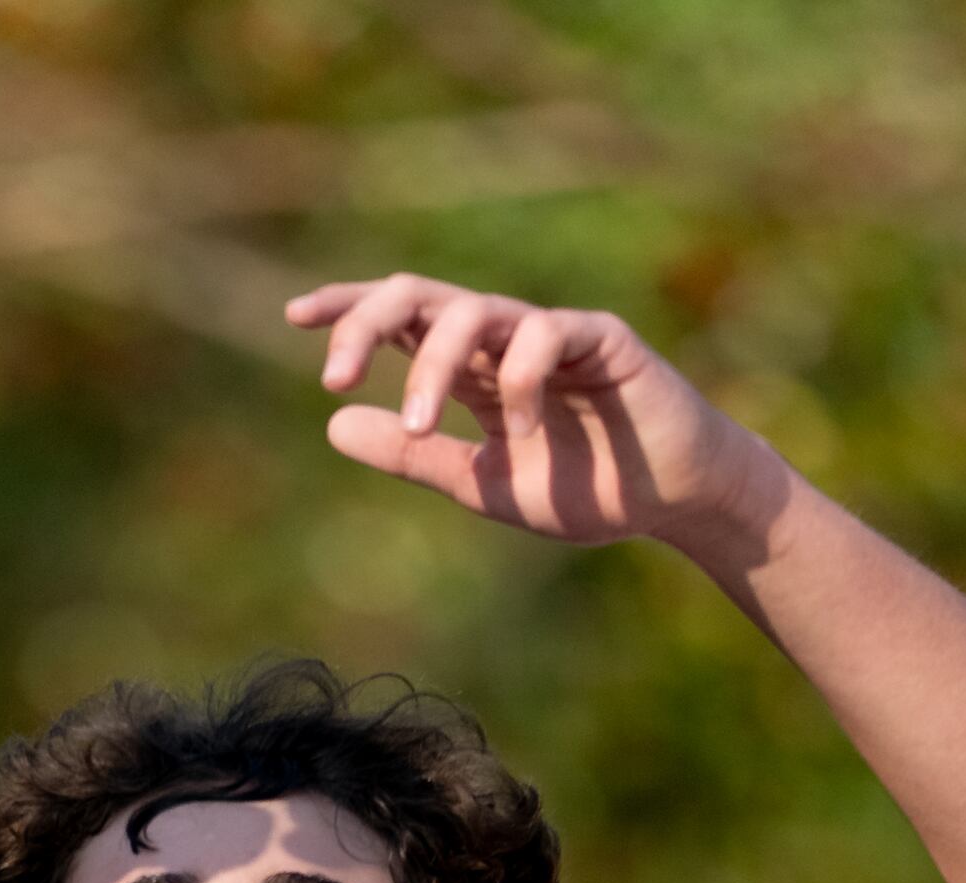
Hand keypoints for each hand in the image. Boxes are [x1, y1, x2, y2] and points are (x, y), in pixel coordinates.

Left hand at [287, 275, 789, 557]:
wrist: (671, 502)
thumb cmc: (585, 489)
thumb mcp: (481, 483)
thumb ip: (414, 455)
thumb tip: (333, 424)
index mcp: (470, 367)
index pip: (400, 318)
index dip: (348, 308)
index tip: (293, 318)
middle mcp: (502, 338)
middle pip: (421, 296)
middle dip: (367, 322)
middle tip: (333, 373)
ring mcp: (551, 332)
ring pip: (474, 309)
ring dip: (431, 365)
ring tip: (416, 423)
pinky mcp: (602, 338)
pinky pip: (546, 334)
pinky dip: (521, 379)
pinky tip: (522, 431)